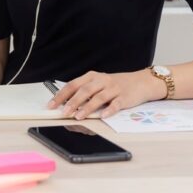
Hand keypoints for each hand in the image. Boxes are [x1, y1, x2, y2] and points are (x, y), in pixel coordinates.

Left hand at [47, 70, 164, 118]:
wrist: (141, 81)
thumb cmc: (116, 84)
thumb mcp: (98, 83)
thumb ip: (84, 91)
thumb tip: (66, 104)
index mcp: (91, 76)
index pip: (73, 85)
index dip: (61, 95)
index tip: (51, 105)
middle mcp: (101, 80)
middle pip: (84, 91)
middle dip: (72, 102)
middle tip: (63, 112)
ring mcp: (113, 88)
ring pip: (98, 97)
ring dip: (87, 107)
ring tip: (78, 116)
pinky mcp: (124, 97)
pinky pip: (116, 104)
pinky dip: (109, 110)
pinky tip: (103, 116)